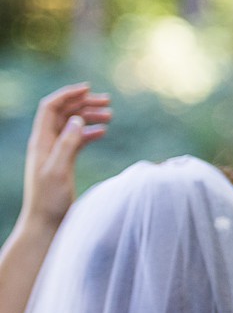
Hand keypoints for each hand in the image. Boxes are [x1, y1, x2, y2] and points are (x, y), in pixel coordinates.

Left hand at [21, 84, 109, 230]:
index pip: (50, 108)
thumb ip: (67, 144)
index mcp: (41, 142)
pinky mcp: (63, 162)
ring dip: (89, 117)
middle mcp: (46, 144)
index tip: (89, 89)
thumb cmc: (49, 200)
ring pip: (71, 125)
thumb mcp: (58, 170)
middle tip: (108, 103)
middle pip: (63, 114)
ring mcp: (54, 152)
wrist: (45, 223)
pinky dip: (89, 132)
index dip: (68, 95)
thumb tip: (77, 119)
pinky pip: (76, 140)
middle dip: (83, 104)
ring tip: (110, 116)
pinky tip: (103, 133)